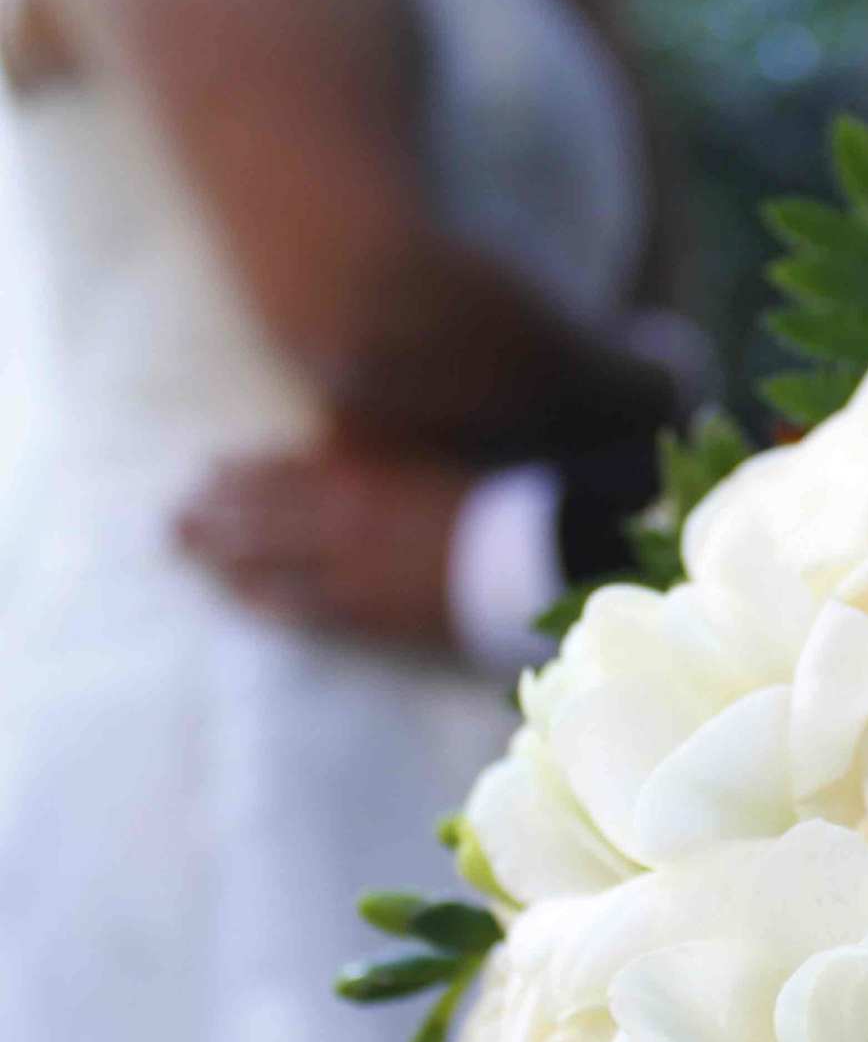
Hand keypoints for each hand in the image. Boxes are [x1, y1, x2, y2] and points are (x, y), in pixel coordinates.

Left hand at [177, 448, 473, 651]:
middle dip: (212, 517)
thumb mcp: (418, 453)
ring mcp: (346, 571)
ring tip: (190, 555)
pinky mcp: (364, 613)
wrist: (519, 556)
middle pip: (259, 519)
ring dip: (223, 558)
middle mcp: (337, 524)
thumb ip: (364, 444)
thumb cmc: (480, 498)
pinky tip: (239, 598)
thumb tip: (322, 429)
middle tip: (173, 519)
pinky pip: (300, 607)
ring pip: (268, 563)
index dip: (237, 474)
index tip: (205, 471)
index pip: (279, 474)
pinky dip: (264, 600)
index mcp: (354, 478)